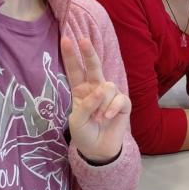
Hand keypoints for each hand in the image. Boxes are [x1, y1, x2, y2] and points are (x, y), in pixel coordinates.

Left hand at [62, 36, 130, 163]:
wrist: (98, 150)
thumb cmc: (84, 133)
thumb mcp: (77, 121)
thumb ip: (86, 104)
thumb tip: (101, 90)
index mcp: (80, 90)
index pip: (74, 70)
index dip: (70, 55)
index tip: (65, 40)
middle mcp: (95, 88)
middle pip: (93, 66)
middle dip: (89, 53)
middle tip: (83, 41)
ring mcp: (110, 95)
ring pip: (108, 87)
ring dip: (102, 104)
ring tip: (99, 119)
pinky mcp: (123, 103)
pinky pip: (120, 99)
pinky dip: (112, 109)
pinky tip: (108, 118)